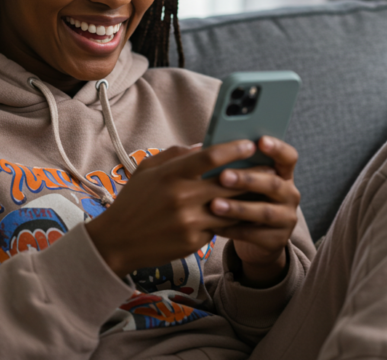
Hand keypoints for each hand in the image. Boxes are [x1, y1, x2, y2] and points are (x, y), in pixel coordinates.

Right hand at [85, 140, 253, 276]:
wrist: (117, 242)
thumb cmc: (133, 202)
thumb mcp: (147, 170)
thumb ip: (175, 155)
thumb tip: (203, 145)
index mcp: (170, 175)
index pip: (208, 157)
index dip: (232, 149)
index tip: (250, 144)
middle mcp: (181, 197)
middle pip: (227, 182)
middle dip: (251, 174)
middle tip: (269, 168)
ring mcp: (188, 221)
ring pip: (230, 207)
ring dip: (249, 200)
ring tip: (264, 191)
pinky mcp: (193, 241)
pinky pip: (221, 227)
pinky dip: (235, 220)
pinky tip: (248, 214)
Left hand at [210, 136, 300, 286]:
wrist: (257, 239)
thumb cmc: (245, 199)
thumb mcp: (244, 182)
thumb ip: (234, 165)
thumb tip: (204, 149)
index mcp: (283, 174)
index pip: (288, 157)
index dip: (277, 148)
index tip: (260, 141)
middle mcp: (290, 194)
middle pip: (273, 184)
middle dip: (247, 179)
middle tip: (223, 176)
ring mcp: (286, 218)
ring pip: (264, 212)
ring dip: (238, 207)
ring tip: (214, 205)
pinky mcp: (277, 240)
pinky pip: (253, 234)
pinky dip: (231, 229)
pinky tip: (213, 225)